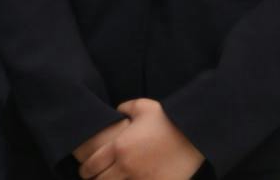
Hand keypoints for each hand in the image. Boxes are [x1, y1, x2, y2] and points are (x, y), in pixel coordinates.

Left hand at [77, 100, 202, 179]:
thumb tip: (116, 112)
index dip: (85, 170)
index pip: (91, 166)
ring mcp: (142, 179)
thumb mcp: (141, 107)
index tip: (86, 170)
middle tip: (96, 178)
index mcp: (119, 147)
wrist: (194, 135)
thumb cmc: (167, 119)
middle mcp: (127, 166)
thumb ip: (123, 109)